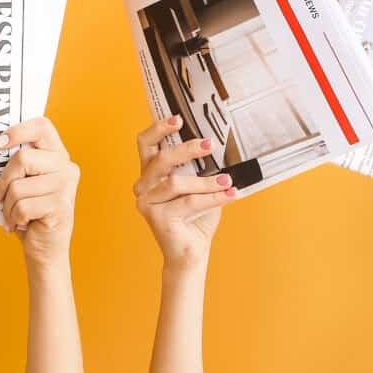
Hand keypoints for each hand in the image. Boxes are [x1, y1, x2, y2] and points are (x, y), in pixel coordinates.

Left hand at [0, 117, 79, 268]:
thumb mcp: (23, 184)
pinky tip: (20, 224)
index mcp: (57, 155)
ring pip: (19, 187)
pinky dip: (14, 218)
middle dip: (4, 180)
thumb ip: (16, 167)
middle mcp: (66, 167)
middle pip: (23, 158)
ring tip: (13, 215)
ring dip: (8, 206)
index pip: (42, 127)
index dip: (18, 131)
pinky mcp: (61, 207)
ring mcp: (66, 187)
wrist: (45, 250)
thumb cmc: (29, 213)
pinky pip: (23, 206)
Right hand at [133, 116, 236, 270]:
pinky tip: (229, 194)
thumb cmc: (194, 218)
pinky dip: (212, 198)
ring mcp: (146, 202)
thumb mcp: (198, 186)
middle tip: (210, 144)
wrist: (190, 253)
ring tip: (227, 180)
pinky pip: (188, 202)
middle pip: (161, 159)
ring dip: (205, 181)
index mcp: (149, 173)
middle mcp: (143, 186)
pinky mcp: (156, 218)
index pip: (145, 144)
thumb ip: (199, 168)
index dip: (158, 128)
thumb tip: (217, 146)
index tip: (179, 118)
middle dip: (187, 149)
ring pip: (176, 182)